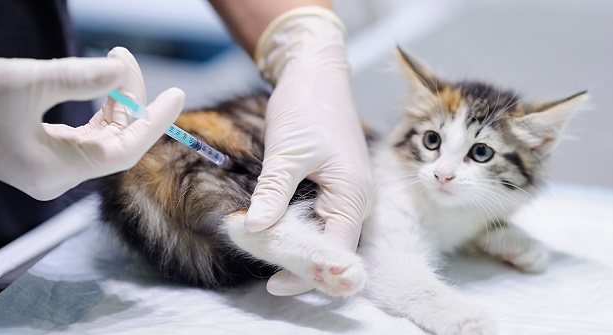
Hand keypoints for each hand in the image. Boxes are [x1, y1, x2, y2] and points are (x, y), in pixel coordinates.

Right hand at [0, 47, 184, 199]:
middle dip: (129, 98)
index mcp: (55, 171)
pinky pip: (86, 133)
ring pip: (102, 135)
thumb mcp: (26, 82)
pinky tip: (104, 81)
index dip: (155, 122)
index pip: (126, 151)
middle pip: (116, 140)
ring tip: (116, 59)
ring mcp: (50, 165)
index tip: (177, 96)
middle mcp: (56, 175)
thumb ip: (78, 77)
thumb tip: (119, 70)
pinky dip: (99, 107)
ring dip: (115, 99)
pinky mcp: (44, 152)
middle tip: (125, 57)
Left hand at [246, 7, 372, 294]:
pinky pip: (322, 221)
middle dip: (299, 262)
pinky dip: (298, 228)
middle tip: (261, 265)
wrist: (317, 75)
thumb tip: (254, 230)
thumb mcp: (286, 152)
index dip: (306, 272)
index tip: (272, 282)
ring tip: (262, 248)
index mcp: (353, 195)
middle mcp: (358, 201)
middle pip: (332, 250)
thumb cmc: (308, 107)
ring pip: (326, 237)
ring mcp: (349, 196)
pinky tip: (274, 229)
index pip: (335, 252)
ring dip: (297, 246)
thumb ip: (272, 194)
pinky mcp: (338, 189)